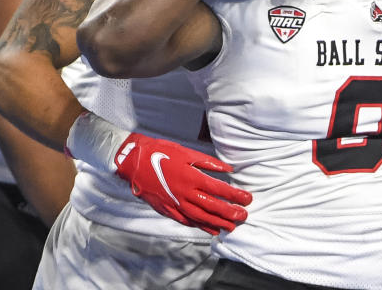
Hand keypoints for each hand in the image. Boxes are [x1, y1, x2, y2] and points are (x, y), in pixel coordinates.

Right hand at [66, 112, 251, 235]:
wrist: (133, 162)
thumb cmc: (160, 152)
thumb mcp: (185, 152)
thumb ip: (207, 163)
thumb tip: (227, 170)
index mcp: (191, 177)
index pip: (219, 189)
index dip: (235, 196)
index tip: (247, 199)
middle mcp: (185, 193)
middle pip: (212, 207)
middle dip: (230, 213)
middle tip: (244, 216)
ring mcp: (176, 203)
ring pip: (201, 217)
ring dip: (218, 223)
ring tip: (231, 227)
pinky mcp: (167, 209)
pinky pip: (186, 220)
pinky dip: (199, 226)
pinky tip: (209, 230)